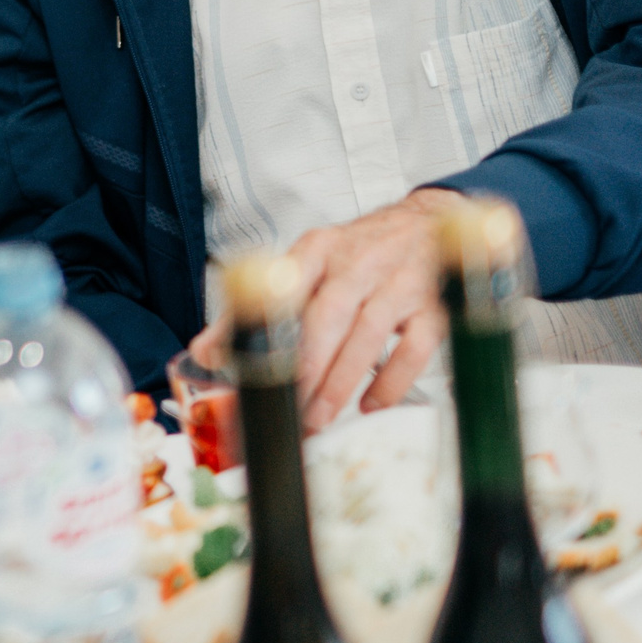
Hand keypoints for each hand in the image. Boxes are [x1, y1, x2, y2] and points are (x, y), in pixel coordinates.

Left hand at [191, 191, 451, 431]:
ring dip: (339, 382)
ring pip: (367, 335)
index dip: (258, 325)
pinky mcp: (434, 307)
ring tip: (317, 418)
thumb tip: (207, 352)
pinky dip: (391, 381)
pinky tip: (370, 404)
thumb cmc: (357, 254)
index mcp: (316, 250)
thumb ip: (257, 309)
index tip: (236, 365)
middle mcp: (357, 262)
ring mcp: (400, 282)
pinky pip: (413, 349)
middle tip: (286, 408)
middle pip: (325, 315)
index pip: (280, 287)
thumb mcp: (306, 267)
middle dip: (303, 367)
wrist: (428, 224)